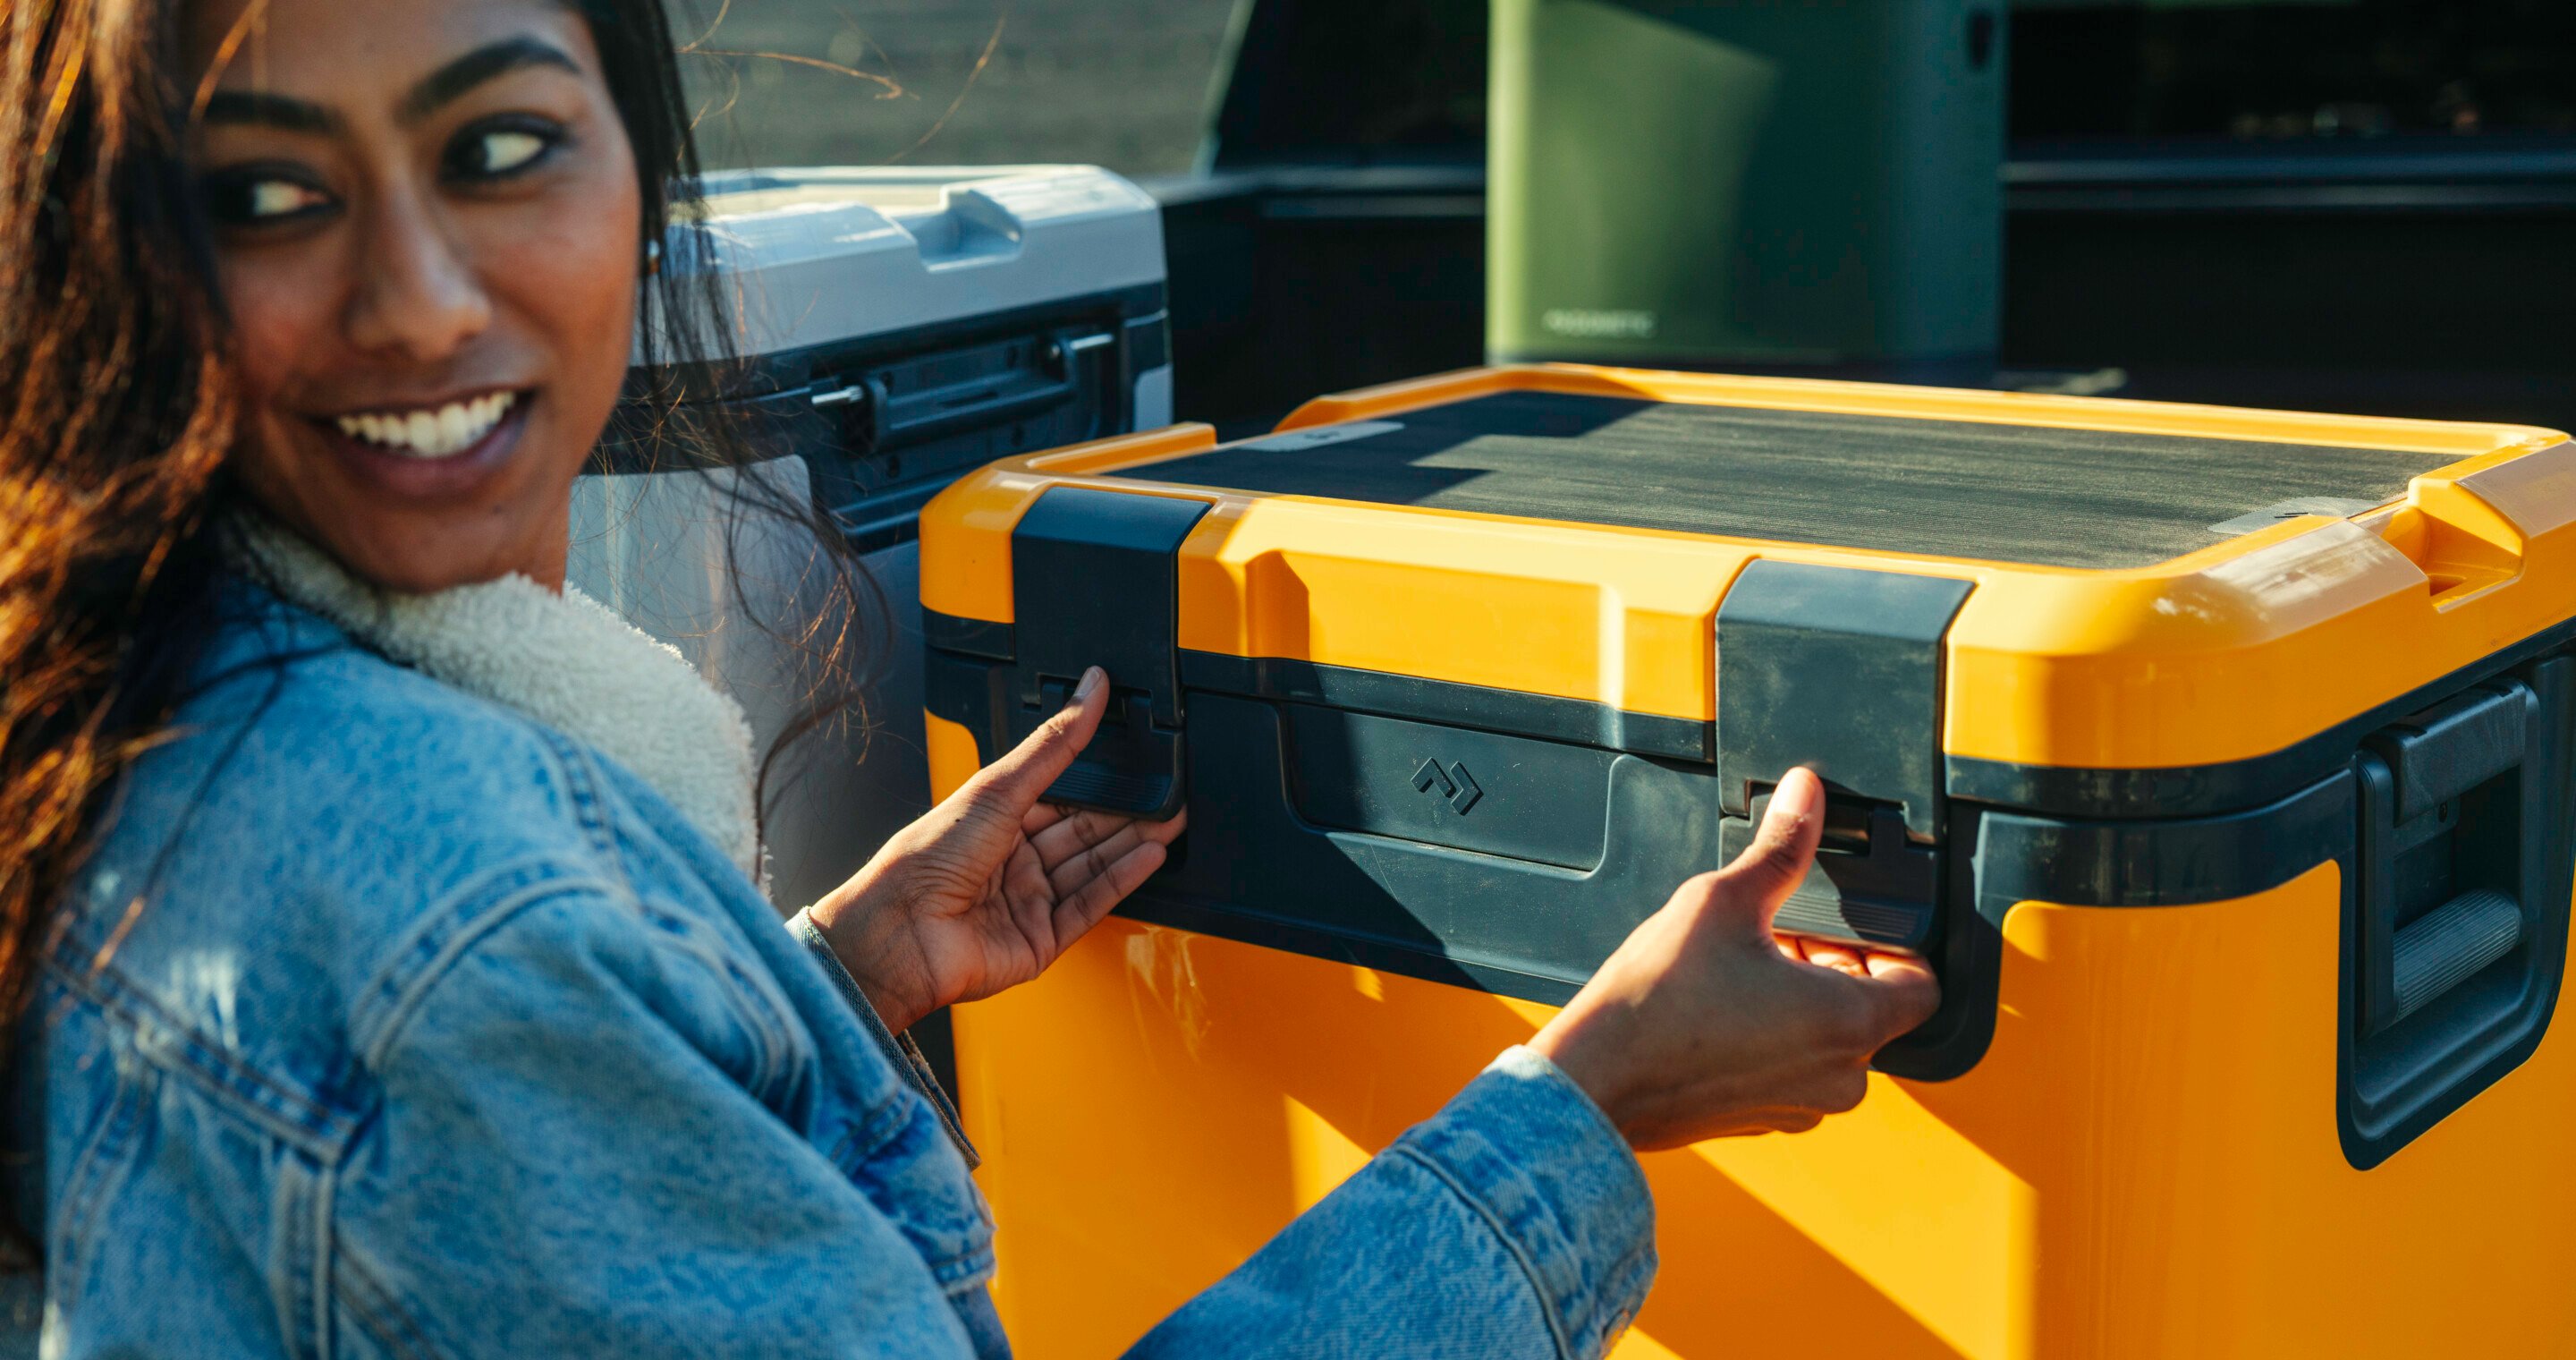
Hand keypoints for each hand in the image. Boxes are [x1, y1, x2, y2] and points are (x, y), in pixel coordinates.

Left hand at [807, 666, 1185, 1032]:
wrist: (901, 932)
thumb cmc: (926, 859)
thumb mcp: (998, 786)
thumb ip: (1053, 743)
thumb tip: (1089, 690)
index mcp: (994, 822)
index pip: (1061, 796)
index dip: (1100, 779)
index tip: (1138, 757)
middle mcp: (1012, 862)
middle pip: (1084, 833)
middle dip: (1127, 813)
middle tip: (1170, 791)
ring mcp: (1028, 903)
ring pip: (1093, 868)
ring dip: (1133, 843)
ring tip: (1173, 818)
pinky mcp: (1041, 941)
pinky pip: (1090, 906)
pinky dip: (1122, 881)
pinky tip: (1150, 855)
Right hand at [1529, 768, 1938, 1150]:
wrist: (1595, 1078)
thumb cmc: (1657, 1004)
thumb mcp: (1723, 901)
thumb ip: (1781, 847)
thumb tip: (1807, 794)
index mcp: (1850, 1023)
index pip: (1923, 985)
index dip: (1895, 947)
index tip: (1848, 928)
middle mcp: (1839, 1076)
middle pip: (1872, 1011)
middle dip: (1834, 967)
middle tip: (1779, 935)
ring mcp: (1800, 1106)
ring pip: (1829, 1043)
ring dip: (1802, 1003)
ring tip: (1743, 969)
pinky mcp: (1762, 1120)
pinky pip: (1792, 1071)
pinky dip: (1773, 1039)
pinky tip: (1720, 1009)